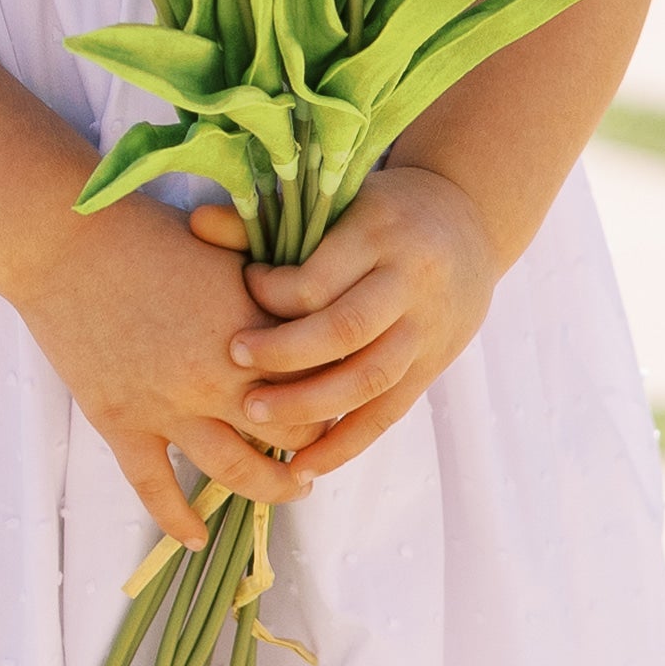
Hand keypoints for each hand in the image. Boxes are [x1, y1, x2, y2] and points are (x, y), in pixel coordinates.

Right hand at [12, 192, 320, 546]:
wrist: (61, 241)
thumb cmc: (143, 229)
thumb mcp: (225, 247)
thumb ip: (267, 285)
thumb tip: (306, 305)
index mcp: (252, 328)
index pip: (319, 375)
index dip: (337, 386)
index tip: (343, 390)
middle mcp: (218, 376)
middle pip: (291, 430)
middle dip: (315, 440)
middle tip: (324, 445)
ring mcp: (168, 406)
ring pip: (237, 470)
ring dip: (271, 486)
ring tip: (291, 490)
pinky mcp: (122, 423)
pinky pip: (155, 488)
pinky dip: (178, 518)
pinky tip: (196, 537)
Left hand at [191, 163, 499, 472]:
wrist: (468, 223)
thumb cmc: (382, 209)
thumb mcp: (335, 201)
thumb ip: (265, 222)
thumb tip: (196, 226)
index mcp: (381, 234)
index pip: (320, 279)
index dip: (272, 294)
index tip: (242, 289)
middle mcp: (411, 281)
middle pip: (345, 330)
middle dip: (284, 354)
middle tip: (234, 359)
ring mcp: (427, 328)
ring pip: (368, 378)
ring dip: (309, 406)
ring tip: (255, 418)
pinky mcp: (433, 364)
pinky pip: (388, 413)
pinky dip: (345, 444)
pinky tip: (304, 464)